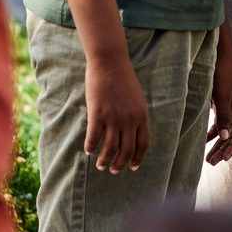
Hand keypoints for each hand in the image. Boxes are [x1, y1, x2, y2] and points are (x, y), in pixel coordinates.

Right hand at [85, 57, 148, 172]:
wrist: (110, 62)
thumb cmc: (123, 78)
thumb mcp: (137, 99)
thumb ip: (136, 116)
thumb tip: (131, 134)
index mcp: (141, 116)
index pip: (143, 145)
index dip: (137, 159)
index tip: (132, 167)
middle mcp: (129, 120)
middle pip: (126, 151)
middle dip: (119, 165)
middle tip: (113, 170)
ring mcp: (113, 117)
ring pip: (109, 149)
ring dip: (104, 160)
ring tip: (100, 165)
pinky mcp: (97, 113)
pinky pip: (94, 137)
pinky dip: (90, 146)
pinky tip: (88, 150)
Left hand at [206, 48, 231, 165]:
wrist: (217, 55)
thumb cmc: (222, 72)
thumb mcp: (222, 95)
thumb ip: (224, 116)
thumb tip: (225, 137)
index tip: (224, 158)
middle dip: (223, 150)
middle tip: (211, 162)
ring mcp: (229, 108)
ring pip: (225, 132)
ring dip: (217, 145)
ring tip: (208, 158)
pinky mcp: (220, 105)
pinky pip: (218, 124)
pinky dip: (212, 134)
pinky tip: (204, 141)